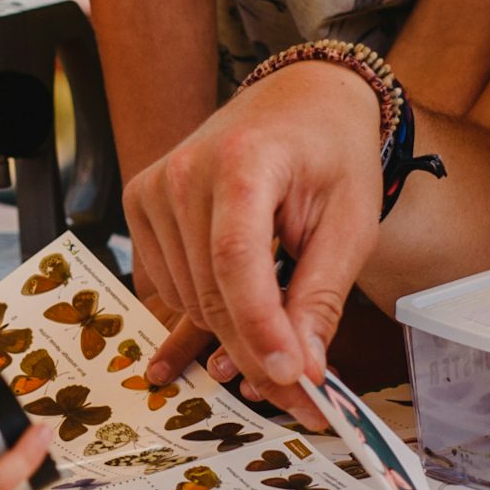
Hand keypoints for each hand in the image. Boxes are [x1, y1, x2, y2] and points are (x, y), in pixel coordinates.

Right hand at [123, 60, 383, 424]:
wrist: (299, 102)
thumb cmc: (331, 155)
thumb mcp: (349, 223)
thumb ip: (320, 296)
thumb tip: (301, 370)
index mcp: (242, 161)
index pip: (236, 259)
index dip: (260, 326)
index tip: (292, 376)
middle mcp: (183, 172)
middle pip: (210, 292)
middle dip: (256, 350)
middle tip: (302, 387)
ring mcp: (153, 188)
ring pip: (188, 301)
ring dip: (234, 330)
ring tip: (281, 322)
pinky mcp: (139, 205)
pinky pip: (169, 287)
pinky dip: (208, 306)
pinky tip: (242, 290)